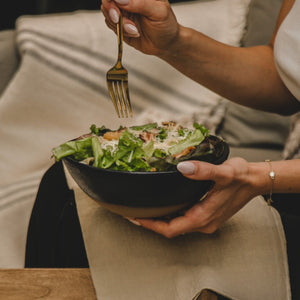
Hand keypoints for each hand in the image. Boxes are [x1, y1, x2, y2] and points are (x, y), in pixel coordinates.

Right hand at [101, 0, 179, 55]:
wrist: (166, 44)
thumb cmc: (166, 25)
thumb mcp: (158, 12)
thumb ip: (140, 3)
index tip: (117, 6)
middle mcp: (128, 0)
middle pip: (108, 0)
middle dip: (112, 11)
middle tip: (118, 18)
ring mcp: (123, 12)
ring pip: (108, 14)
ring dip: (120, 25)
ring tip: (135, 30)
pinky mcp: (120, 25)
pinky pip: (111, 26)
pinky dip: (121, 32)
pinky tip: (134, 33)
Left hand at [131, 157, 257, 237]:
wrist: (255, 179)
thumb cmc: (241, 177)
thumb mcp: (224, 172)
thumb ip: (204, 170)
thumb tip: (182, 167)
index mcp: (203, 216)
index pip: (171, 229)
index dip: (151, 225)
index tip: (135, 217)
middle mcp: (203, 222)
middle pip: (171, 229)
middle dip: (152, 223)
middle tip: (134, 212)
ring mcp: (206, 220)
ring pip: (177, 225)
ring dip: (161, 219)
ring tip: (145, 208)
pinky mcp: (207, 214)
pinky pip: (184, 219)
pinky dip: (171, 214)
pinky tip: (165, 204)